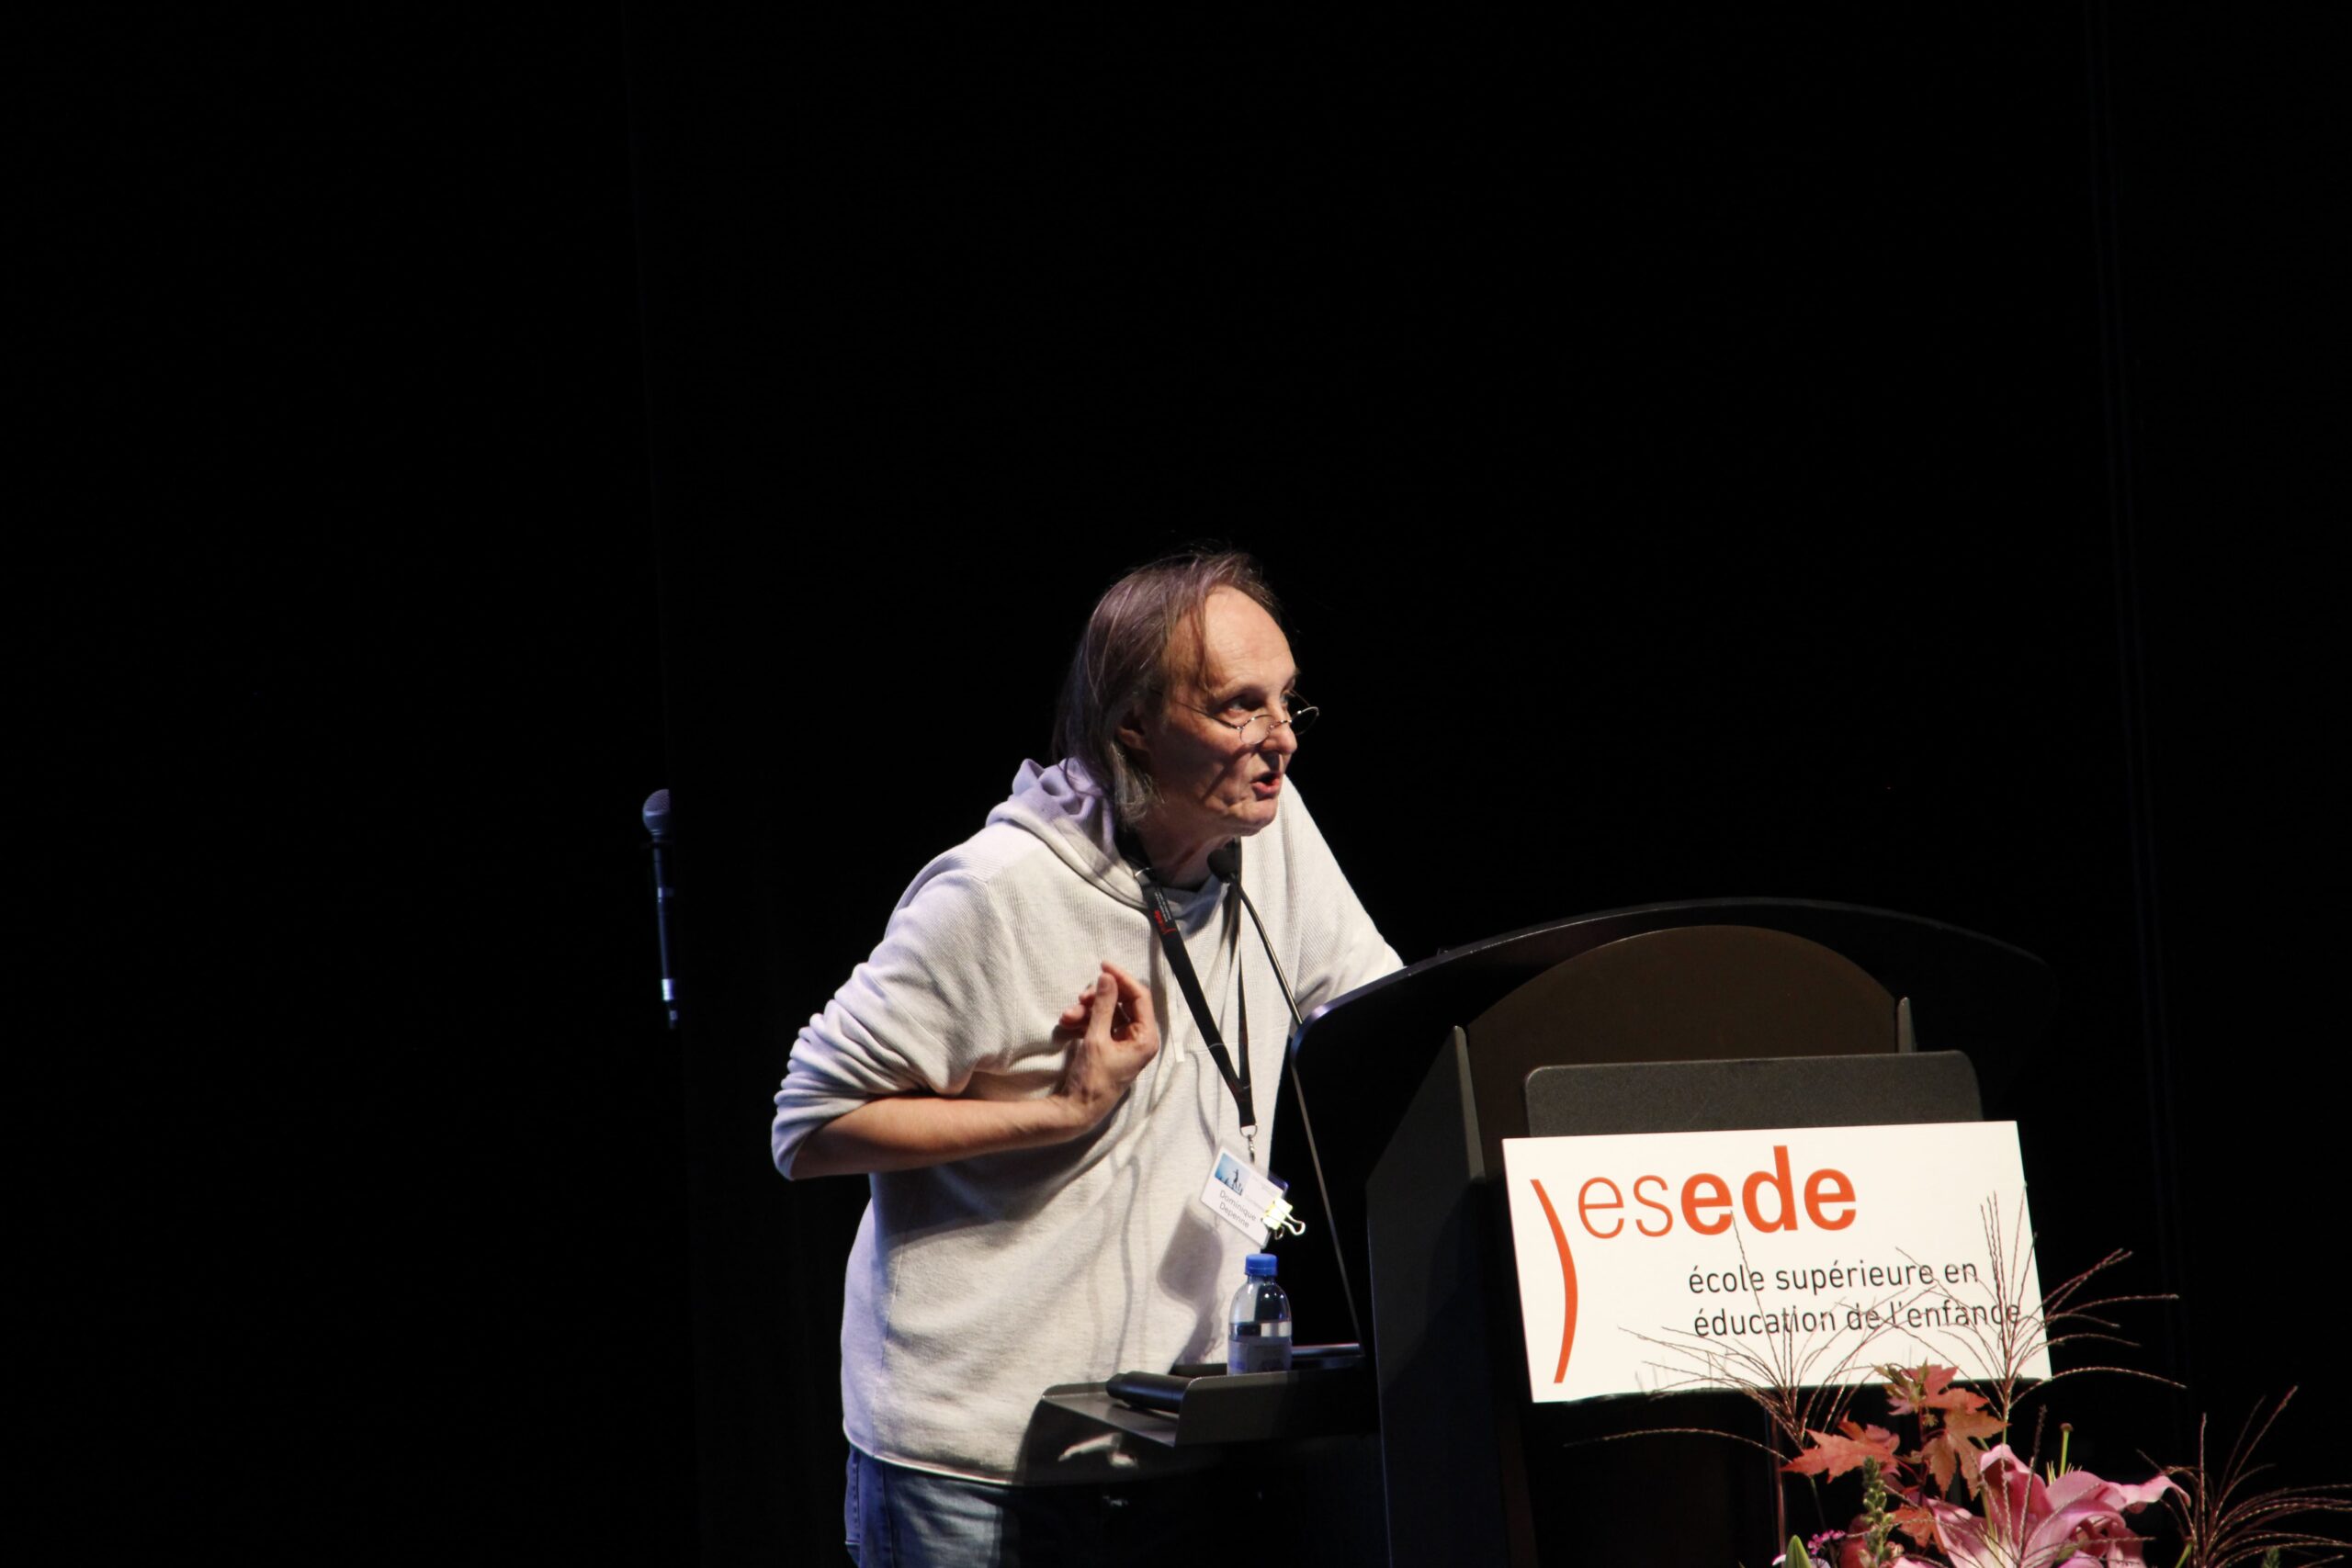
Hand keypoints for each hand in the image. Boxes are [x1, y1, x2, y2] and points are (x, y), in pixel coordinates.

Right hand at [1049, 961, 1159, 1131]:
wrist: (1077, 1110)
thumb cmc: (1093, 1078)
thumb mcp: (1096, 1039)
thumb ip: (1103, 1006)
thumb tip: (1107, 977)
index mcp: (1146, 1038)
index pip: (1140, 997)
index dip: (1122, 979)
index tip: (1102, 966)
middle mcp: (1140, 1039)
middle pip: (1123, 1004)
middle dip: (1098, 999)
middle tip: (1080, 998)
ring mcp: (1125, 1043)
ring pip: (1108, 1013)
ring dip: (1087, 1010)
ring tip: (1067, 1016)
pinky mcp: (1111, 1048)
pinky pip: (1100, 1025)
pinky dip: (1085, 1021)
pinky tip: (1068, 1023)